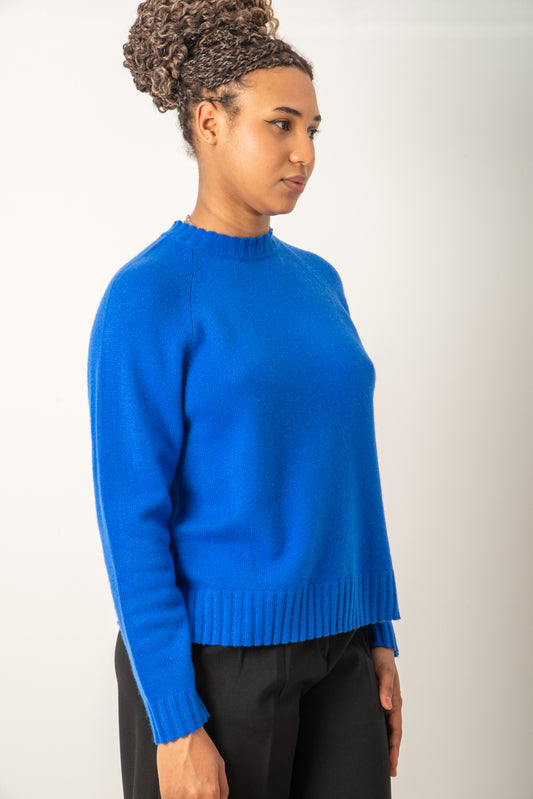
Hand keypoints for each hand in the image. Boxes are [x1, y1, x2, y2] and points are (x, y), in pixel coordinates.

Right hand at [157, 725, 229, 798]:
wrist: (180, 734)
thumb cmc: (198, 745)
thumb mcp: (220, 764)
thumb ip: (223, 788)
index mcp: (211, 792)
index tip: (209, 795)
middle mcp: (195, 797)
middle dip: (202, 798)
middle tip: (199, 787)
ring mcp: (179, 797)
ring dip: (189, 797)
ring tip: (189, 784)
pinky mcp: (166, 794)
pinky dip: (177, 796)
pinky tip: (180, 785)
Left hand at [370, 647, 402, 777]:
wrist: (377, 644)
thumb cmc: (381, 656)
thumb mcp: (384, 670)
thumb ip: (385, 687)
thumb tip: (386, 705)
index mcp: (395, 700)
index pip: (396, 730)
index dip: (394, 748)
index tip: (392, 764)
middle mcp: (392, 703)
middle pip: (393, 733)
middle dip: (392, 752)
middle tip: (390, 771)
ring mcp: (386, 701)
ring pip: (387, 727)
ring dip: (387, 743)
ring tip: (384, 760)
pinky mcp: (378, 697)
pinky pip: (381, 719)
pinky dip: (380, 731)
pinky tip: (374, 736)